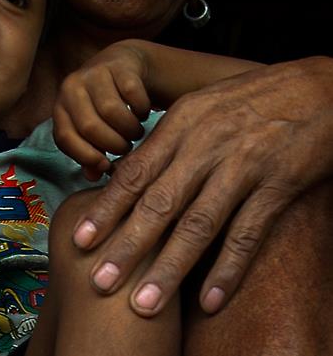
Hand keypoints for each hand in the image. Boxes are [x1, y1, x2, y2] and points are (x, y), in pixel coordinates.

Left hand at [53, 42, 150, 179]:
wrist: (121, 64)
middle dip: (112, 144)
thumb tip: (93, 176)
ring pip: (111, 111)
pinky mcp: (118, 65)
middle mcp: (71, 88)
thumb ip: (89, 153)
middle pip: (89, 126)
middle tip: (125, 148)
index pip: (65, 137)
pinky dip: (141, 109)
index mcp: (60, 108)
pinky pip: (132, 94)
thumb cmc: (103, 105)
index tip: (106, 165)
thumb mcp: (92, 129)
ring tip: (135, 133)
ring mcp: (94, 73)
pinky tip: (141, 113)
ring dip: (129, 129)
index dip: (85, 156)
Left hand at [71, 56, 332, 315]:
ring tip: (145, 302)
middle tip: (101, 280)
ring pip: (199, 224)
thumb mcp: (199, 107)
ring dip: (169, 267)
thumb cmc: (248, 99)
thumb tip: (125, 173)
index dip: (105, 209)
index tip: (80, 239)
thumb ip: (164, 142)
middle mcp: (206, 145)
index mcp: (181, 124)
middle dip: (127, 246)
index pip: (134, 172)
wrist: (317, 87)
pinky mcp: (278, 185)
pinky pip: (248, 233)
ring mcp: (243, 166)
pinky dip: (227, 269)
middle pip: (159, 203)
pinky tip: (209, 300)